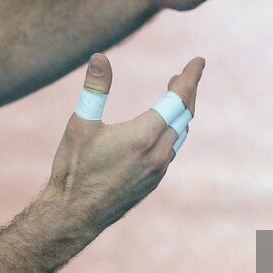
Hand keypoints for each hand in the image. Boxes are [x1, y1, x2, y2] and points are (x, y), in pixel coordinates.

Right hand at [44, 52, 204, 234]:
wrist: (74, 215)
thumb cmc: (74, 169)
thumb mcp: (80, 124)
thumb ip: (94, 89)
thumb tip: (100, 57)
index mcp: (143, 136)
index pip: (178, 98)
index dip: (190, 77)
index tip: (199, 61)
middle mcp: (157, 154)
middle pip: (185, 114)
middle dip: (187, 91)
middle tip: (184, 74)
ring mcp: (158, 170)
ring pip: (180, 133)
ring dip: (181, 111)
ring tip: (174, 93)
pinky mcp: (153, 182)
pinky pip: (172, 149)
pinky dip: (173, 129)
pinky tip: (163, 126)